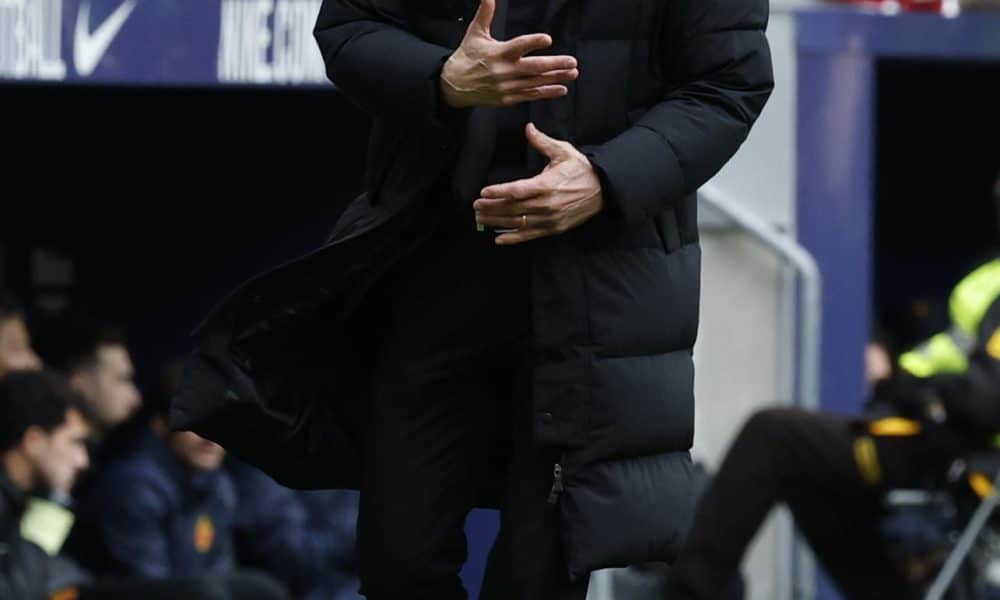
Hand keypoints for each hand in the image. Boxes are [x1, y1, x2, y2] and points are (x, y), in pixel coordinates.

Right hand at [440, 0, 578, 108]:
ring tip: (572, 73)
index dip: (534, 42)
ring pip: (536, 82)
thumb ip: (485, 14)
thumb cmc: (467, 57)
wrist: (454, 85)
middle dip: (555, 64)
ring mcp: (507, 86)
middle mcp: (505, 71)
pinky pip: (530, 95)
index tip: (548, 40)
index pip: (519, 46)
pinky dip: (546, 92)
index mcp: (498, 53)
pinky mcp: (508, 99)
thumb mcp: (475, 34)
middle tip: (572, 62)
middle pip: (534, 68)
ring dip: (556, 78)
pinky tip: (560, 89)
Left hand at [475, 123, 604, 244]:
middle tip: (475, 206)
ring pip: (518, 222)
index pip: (516, 190)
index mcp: (547, 184)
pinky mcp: (554, 228)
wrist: (604, 189)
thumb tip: (528, 127)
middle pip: (513, 208)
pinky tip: (498, 239)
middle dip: (492, 207)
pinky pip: (530, 235)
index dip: (498, 192)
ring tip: (481, 218)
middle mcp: (546, 204)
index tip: (484, 191)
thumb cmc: (582, 169)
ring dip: (497, 221)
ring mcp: (550, 219)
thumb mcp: (563, 152)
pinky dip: (514, 238)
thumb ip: (542, 142)